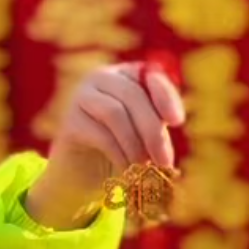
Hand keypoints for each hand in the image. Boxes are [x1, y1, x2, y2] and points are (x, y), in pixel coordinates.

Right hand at [25, 62, 185, 229]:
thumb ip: (159, 120)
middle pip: (132, 95)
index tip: (177, 121)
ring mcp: (82, 96)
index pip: (149, 75)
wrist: (86, 173)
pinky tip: (127, 170)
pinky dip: (119, 155)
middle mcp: (102, 77)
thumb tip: (175, 118)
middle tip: (165, 160)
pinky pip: (100, 134)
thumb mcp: (148, 132)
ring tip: (143, 167)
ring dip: (135, 144)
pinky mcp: (70, 121)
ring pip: (115, 113)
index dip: (165, 96)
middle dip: (152, 131)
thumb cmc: (125, 149)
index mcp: (128, 75)